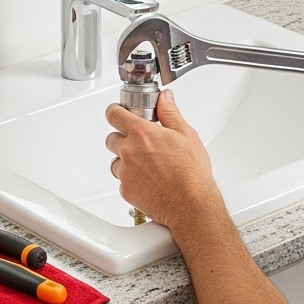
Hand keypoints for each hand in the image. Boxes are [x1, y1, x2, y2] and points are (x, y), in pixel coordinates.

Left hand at [105, 90, 221, 229]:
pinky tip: (149, 181)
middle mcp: (129, 151)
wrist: (190, 205)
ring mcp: (125, 172)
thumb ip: (170, 113)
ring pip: (116, 161)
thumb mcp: (186, 135)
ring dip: (126, 161)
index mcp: (142, 133)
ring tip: (147, 166)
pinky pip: (122, 181)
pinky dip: (132, 180)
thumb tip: (165, 98)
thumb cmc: (191, 173)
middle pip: (112, 138)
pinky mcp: (126, 191)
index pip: (114, 114)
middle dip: (124, 139)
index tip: (120, 114)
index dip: (116, 112)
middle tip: (142, 145)